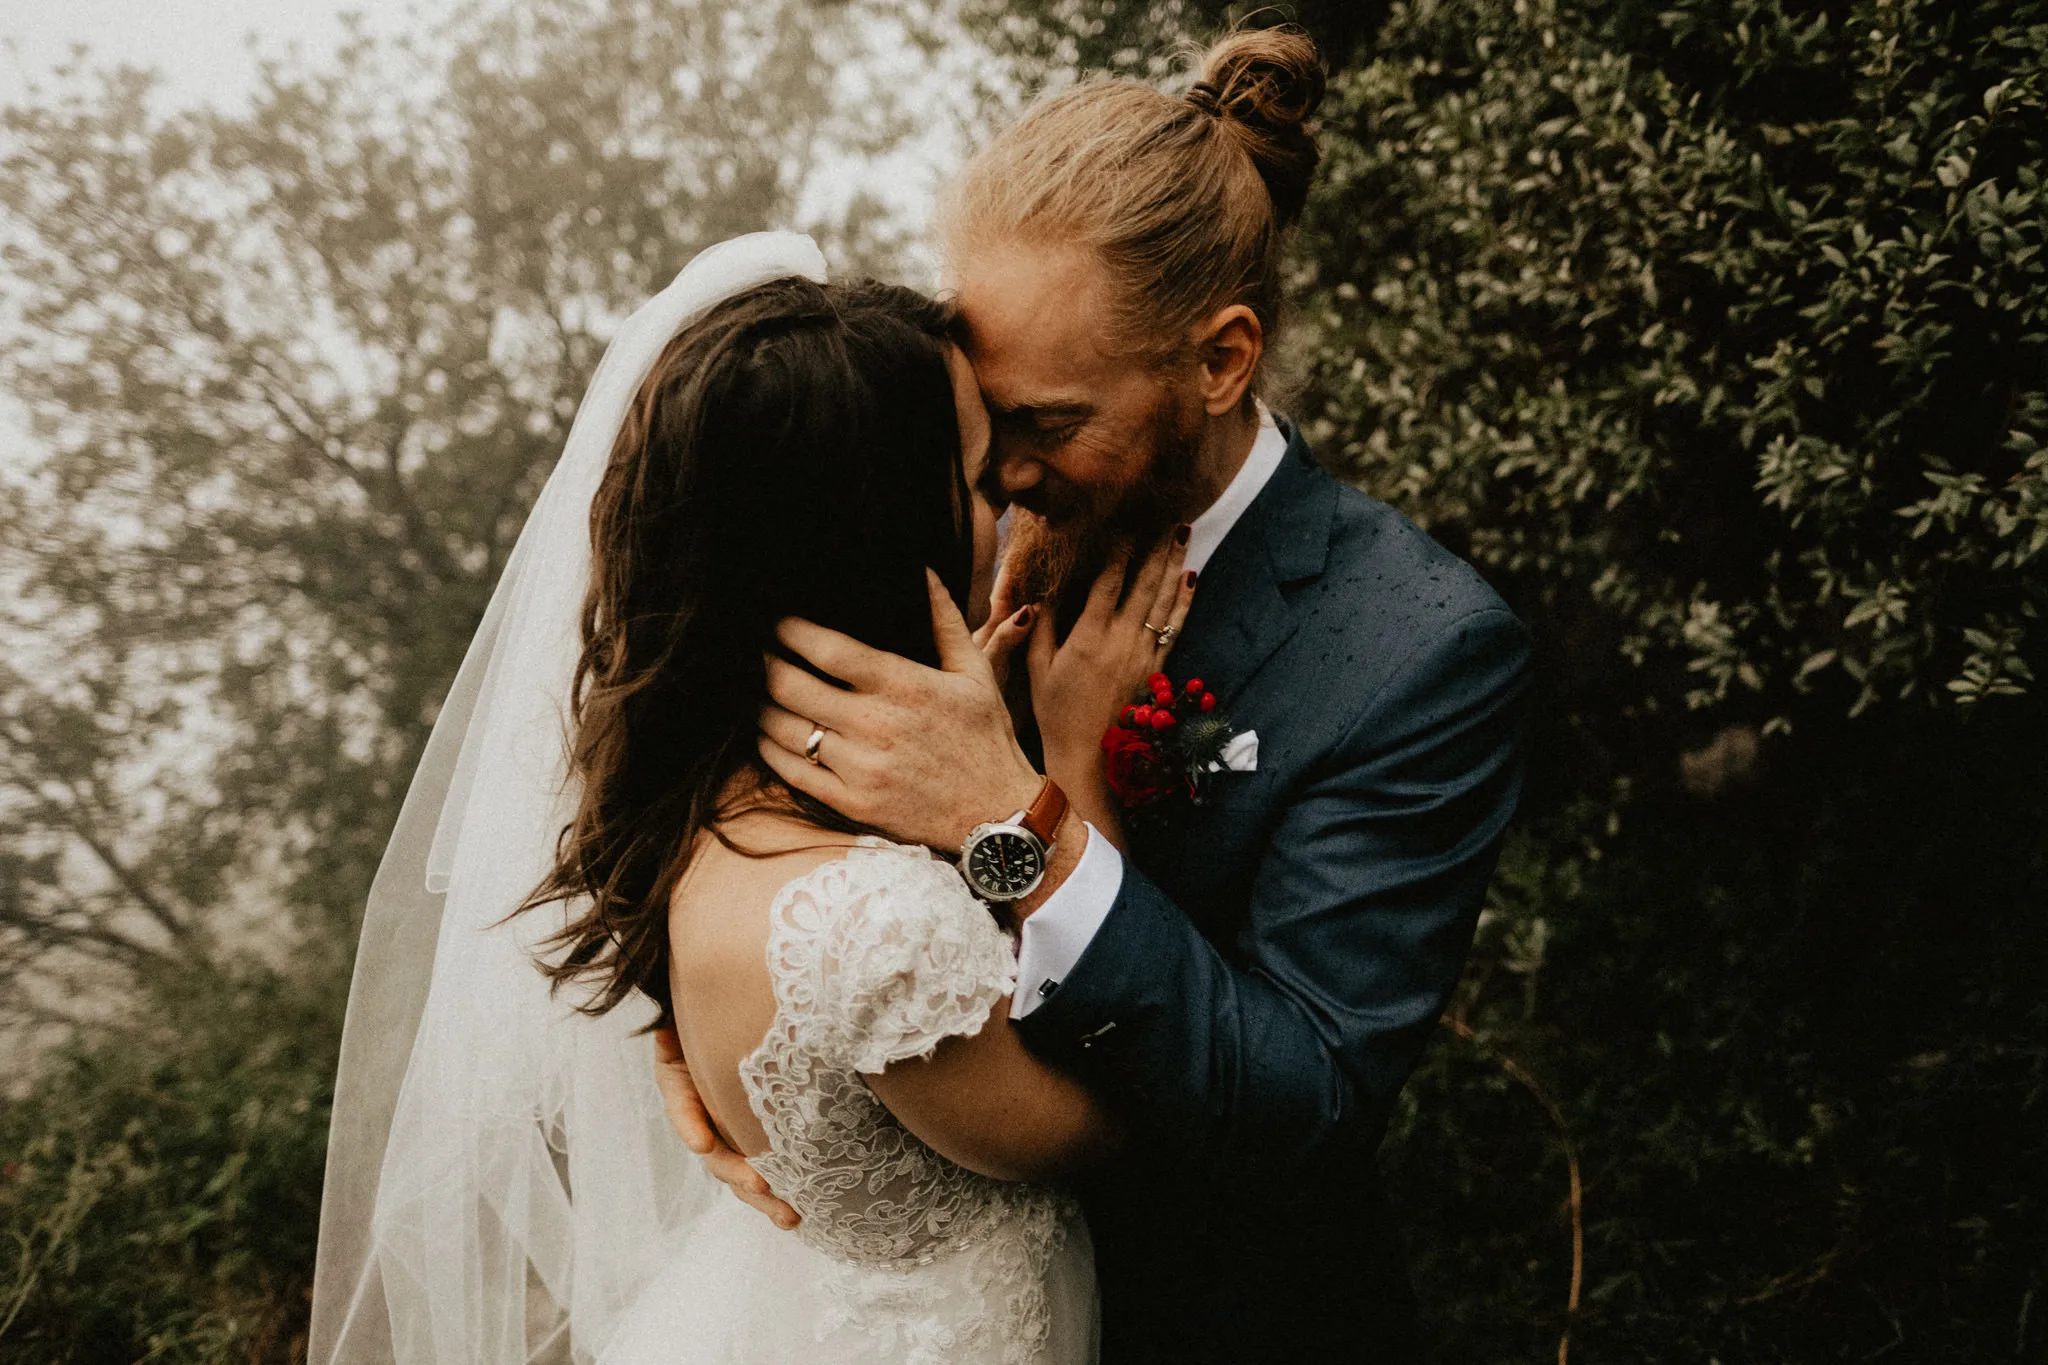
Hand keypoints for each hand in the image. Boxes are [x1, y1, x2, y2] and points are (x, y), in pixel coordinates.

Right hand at [652, 1025, 798, 1229]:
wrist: (729, 1016)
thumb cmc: (708, 1012)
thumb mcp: (688, 1017)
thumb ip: (677, 1026)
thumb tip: (668, 1027)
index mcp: (681, 1084)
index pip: (683, 1107)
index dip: (690, 1125)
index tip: (702, 1142)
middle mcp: (703, 1114)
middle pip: (716, 1153)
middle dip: (739, 1176)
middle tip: (763, 1188)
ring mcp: (728, 1132)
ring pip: (742, 1172)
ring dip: (764, 1198)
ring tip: (791, 1217)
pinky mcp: (755, 1140)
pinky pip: (765, 1169)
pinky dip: (780, 1190)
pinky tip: (800, 1209)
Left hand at [758, 570, 1043, 850]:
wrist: (999, 814)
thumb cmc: (985, 738)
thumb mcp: (975, 672)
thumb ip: (945, 619)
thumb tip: (923, 570)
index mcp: (903, 685)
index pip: (827, 649)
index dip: (790, 631)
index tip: (776, 621)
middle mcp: (876, 725)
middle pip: (791, 685)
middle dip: (765, 663)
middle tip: (758, 653)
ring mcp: (861, 767)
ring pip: (783, 729)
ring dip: (762, 706)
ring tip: (760, 692)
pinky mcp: (853, 804)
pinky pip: (792, 773)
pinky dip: (770, 750)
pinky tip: (768, 736)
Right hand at [1027, 529, 1196, 795]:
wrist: (1088, 756)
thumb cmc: (1055, 713)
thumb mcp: (1038, 668)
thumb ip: (1040, 627)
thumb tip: (1039, 590)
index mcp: (1088, 636)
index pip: (1107, 582)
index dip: (1117, 550)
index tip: (1125, 523)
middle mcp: (1121, 640)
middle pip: (1144, 584)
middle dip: (1156, 547)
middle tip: (1168, 516)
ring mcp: (1143, 654)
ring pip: (1164, 601)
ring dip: (1174, 564)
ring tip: (1183, 534)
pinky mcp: (1157, 668)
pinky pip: (1175, 627)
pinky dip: (1184, 601)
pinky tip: (1191, 579)